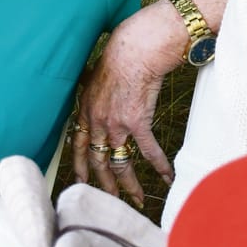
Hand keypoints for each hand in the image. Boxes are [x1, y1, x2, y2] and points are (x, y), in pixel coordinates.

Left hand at [73, 1, 182, 202]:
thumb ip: (96, 90)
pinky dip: (159, 165)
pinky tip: (167, 176)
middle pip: (98, 161)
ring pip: (119, 163)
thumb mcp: (97, 74)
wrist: (135, 48)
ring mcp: (116, 124)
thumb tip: (98, 91)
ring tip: (138, 199)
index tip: (81, 180)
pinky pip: (148, 151)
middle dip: (104, 183)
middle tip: (111, 198)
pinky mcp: (137, 122)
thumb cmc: (121, 53)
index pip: (79, 145)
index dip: (80, 165)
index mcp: (85, 109)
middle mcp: (97, 121)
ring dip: (129, 183)